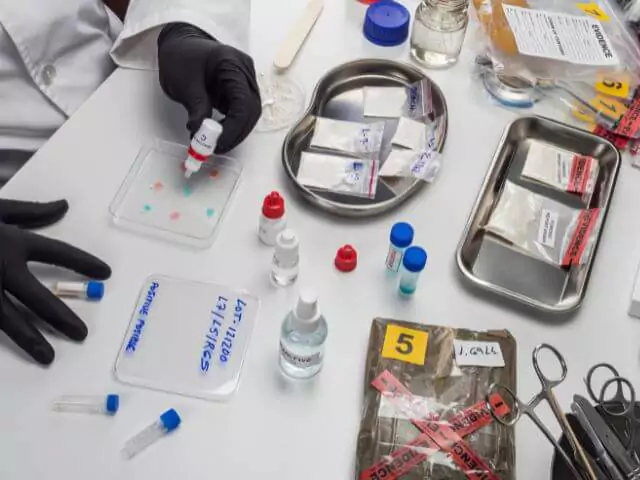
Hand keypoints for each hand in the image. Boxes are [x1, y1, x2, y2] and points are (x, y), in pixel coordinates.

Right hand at [0, 199, 110, 364]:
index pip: (58, 253)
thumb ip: (29, 211)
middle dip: (61, 316)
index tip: (105, 273)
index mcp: (11, 240)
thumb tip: (64, 206)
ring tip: (49, 357)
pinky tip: (13, 350)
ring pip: (7, 318)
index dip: (83, 263)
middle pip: (37, 296)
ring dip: (30, 338)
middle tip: (82, 334)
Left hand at [158, 23, 261, 152]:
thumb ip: (196, 108)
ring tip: (214, 144)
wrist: (179, 44)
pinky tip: (218, 135)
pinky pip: (241, 112)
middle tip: (216, 148)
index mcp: (233, 64)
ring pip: (249, 114)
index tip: (218, 143)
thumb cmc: (180, 57)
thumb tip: (200, 135)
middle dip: (236, 133)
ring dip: (234, 132)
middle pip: (251, 110)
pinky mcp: (239, 90)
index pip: (243, 102)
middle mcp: (245, 73)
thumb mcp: (184, 84)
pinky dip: (231, 126)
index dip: (234, 127)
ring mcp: (244, 81)